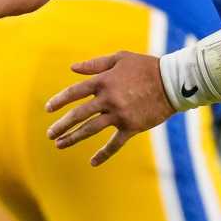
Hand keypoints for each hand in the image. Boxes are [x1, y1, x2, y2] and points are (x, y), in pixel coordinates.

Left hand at [45, 51, 175, 165]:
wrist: (172, 82)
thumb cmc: (145, 66)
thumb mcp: (119, 58)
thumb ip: (95, 64)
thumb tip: (73, 67)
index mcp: (103, 81)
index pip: (74, 92)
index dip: (59, 101)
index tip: (48, 109)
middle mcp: (108, 99)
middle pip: (78, 114)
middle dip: (62, 125)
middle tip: (50, 134)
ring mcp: (119, 114)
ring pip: (90, 129)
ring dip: (73, 138)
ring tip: (59, 145)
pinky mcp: (131, 126)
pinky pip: (114, 144)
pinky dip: (104, 154)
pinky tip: (92, 162)